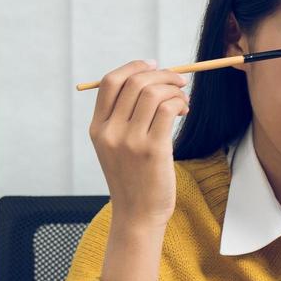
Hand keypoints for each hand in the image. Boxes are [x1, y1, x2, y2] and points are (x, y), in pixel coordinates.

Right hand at [88, 60, 188, 226]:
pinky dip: (179, 103)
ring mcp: (130, 141)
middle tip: (179, 81)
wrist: (137, 214)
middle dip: (162, 74)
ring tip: (182, 101)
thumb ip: (123, 117)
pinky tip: (183, 111)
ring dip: (174, 89)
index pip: (110, 82)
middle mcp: (110, 132)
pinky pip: (167, 109)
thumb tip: (151, 80)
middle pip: (135, 83)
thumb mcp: (116, 147)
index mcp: (97, 128)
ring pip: (153, 93)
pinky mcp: (152, 150)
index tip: (153, 65)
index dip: (133, 67)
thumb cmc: (133, 178)